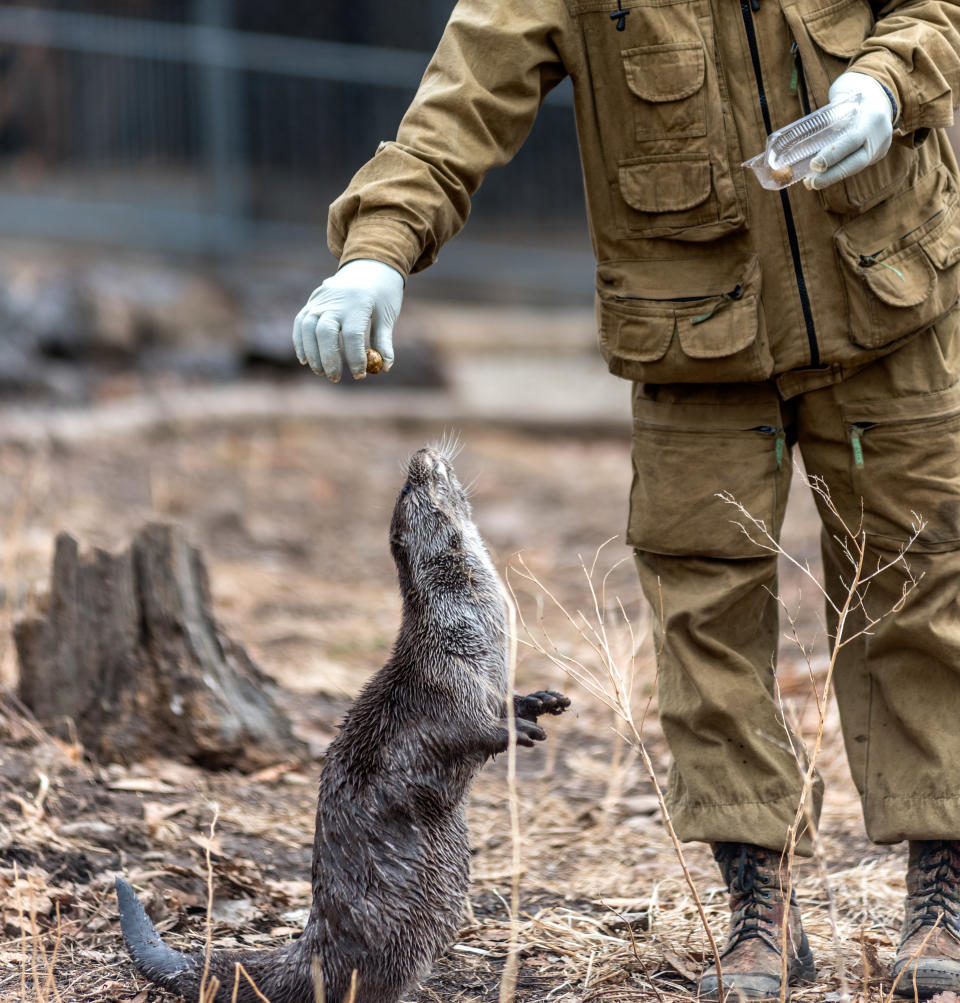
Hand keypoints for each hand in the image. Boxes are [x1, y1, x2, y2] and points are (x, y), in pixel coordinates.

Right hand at [292, 259, 403, 381]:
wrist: (368, 264)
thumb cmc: (382, 293)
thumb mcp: (387, 315)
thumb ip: (383, 341)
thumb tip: (385, 367)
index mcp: (358, 302)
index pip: (352, 335)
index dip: (355, 357)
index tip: (360, 375)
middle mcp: (335, 300)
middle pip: (325, 332)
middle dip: (329, 359)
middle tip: (335, 378)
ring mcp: (320, 299)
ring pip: (308, 328)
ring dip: (312, 353)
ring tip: (321, 372)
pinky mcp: (312, 301)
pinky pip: (300, 322)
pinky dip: (300, 342)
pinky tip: (305, 360)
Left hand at [803, 72, 894, 189]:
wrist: (881, 93)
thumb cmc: (856, 90)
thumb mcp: (845, 91)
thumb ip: (837, 109)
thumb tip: (828, 126)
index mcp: (872, 117)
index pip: (853, 140)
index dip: (833, 154)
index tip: (814, 164)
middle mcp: (879, 135)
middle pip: (856, 162)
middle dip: (831, 175)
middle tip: (810, 183)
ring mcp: (880, 147)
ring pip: (855, 167)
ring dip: (831, 177)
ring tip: (810, 182)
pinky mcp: (876, 154)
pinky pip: (855, 165)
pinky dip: (838, 171)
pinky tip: (822, 176)